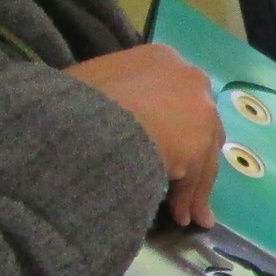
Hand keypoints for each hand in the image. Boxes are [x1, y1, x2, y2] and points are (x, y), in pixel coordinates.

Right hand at [68, 46, 222, 228]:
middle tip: (181, 185)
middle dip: (191, 160)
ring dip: (192, 189)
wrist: (79, 118)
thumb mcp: (89, 82)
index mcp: (161, 58)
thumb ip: (111, 93)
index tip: (166, 147)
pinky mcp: (199, 143)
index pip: (176, 97)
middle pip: (198, 127)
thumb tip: (103, 110)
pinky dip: (187, 199)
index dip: (172, 125)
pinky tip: (179, 216)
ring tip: (183, 215)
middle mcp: (189, 78)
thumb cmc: (72, 98)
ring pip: (202, 156)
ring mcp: (199, 110)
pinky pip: (194, 179)